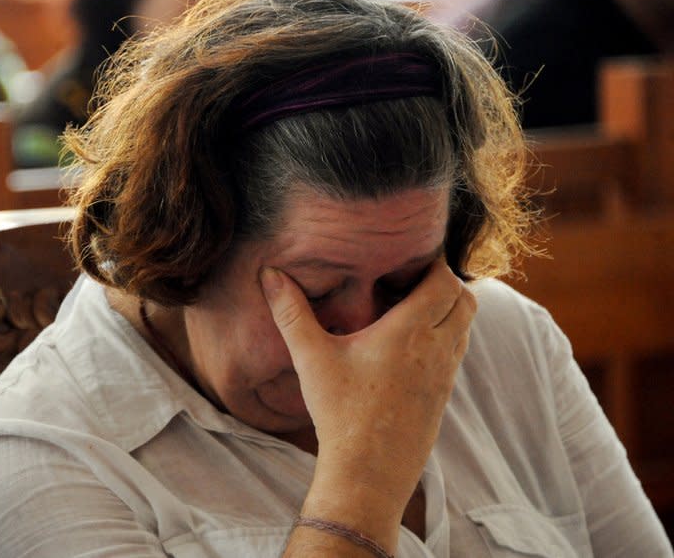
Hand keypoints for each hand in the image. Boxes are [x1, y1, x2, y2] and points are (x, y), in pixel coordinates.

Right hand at [261, 259, 476, 510]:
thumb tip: (270, 274)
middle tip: (411, 282)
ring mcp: (445, 375)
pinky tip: (411, 345)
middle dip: (445, 283)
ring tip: (411, 310)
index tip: (408, 261)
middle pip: (465, 299)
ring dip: (448, 310)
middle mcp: (436, 349)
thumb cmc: (339, 413)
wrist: (368, 474)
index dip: (433, 265)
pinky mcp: (443, 396)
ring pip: (466, 327)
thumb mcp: (311, 358)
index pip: (445, 282)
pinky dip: (446, 337)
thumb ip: (291, 312)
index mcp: (409, 332)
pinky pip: (457, 352)